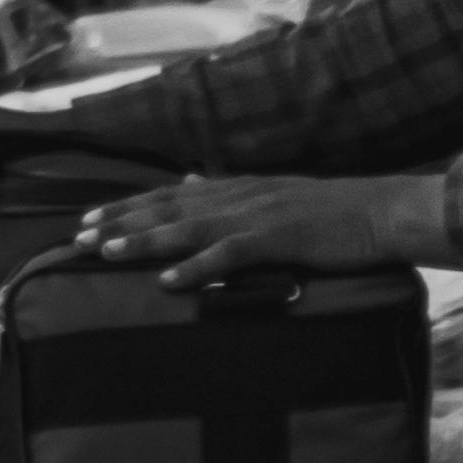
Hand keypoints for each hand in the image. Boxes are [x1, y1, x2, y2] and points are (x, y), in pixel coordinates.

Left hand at [66, 170, 445, 280]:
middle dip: (122, 223)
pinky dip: (198, 267)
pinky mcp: (279, 238)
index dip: (128, 207)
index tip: (90, 220)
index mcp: (239, 188)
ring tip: (108, 252)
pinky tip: (169, 281)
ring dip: (146, 240)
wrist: (383, 212)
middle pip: (168, 209)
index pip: (171, 196)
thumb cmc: (335, 213)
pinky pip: (230, 255)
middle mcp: (240, 196)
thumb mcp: (275, 195)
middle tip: (79, 238)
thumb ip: (229, 191)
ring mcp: (259, 216)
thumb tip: (188, 181)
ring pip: (189, 228)